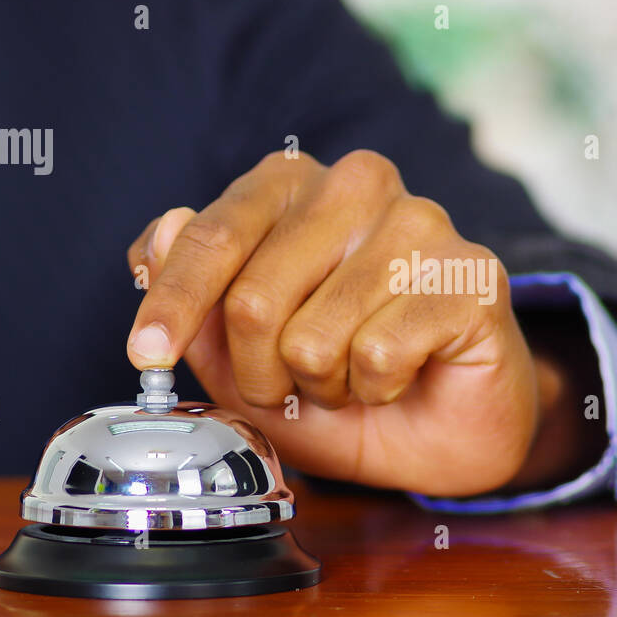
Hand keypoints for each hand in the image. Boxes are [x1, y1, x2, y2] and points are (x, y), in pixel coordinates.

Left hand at [126, 150, 574, 497]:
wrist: (445, 432)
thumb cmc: (344, 383)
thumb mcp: (246, 360)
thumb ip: (197, 303)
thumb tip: (159, 236)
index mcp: (296, 185)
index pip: (214, 235)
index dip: (173, 303)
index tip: (146, 355)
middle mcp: (358, 184)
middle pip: (254, 299)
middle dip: (260, 375)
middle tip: (294, 387)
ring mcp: (421, 222)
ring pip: (313, 338)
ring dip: (324, 385)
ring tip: (356, 376)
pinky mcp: (470, 274)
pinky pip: (378, 354)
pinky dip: (377, 389)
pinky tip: (403, 375)